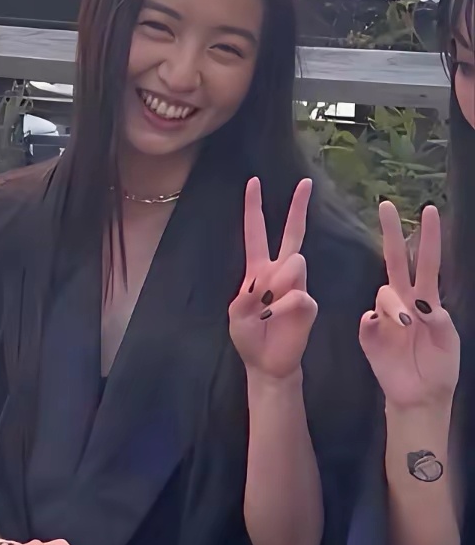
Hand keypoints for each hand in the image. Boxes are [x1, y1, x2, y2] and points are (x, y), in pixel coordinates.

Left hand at [229, 178, 317, 381]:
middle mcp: (279, 272)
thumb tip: (274, 279)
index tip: (254, 182)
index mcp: (257, 269)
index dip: (254, 208)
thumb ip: (248, 293)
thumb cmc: (249, 336)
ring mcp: (297, 285)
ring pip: (294, 263)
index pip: (256, 232)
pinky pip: (297, 295)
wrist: (266, 363)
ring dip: (276, 286)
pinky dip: (283, 308)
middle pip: (291, 233)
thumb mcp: (236, 313)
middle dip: (298, 207)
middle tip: (305, 182)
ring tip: (267, 310)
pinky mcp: (309, 302)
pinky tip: (277, 319)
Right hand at [359, 203, 459, 411]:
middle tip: (386, 206)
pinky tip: (382, 333)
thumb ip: (439, 320)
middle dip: (392, 233)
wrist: (419, 398)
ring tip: (405, 327)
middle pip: (396, 261)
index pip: (428, 263)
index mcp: (427, 301)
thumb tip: (418, 305)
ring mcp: (384, 316)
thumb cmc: (439, 369)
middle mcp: (404, 302)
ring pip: (384, 294)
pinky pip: (367, 319)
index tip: (430, 210)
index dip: (429, 238)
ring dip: (394, 307)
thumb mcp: (449, 342)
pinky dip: (375, 323)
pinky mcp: (368, 333)